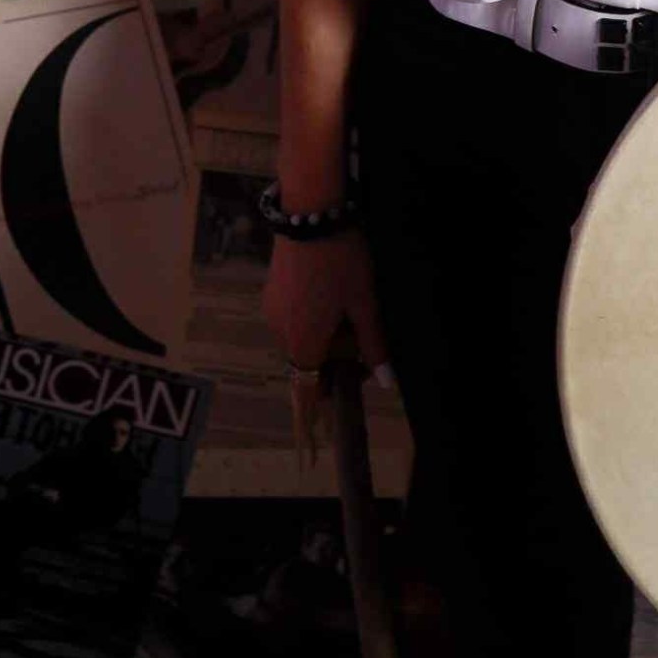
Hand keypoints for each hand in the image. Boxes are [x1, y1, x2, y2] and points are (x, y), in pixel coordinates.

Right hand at [263, 231, 389, 463]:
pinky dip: (310, 317)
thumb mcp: (364, 302)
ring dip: (321, 336)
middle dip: (330, 363)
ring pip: (299, 338)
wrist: (309, 213)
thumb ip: (373, 343)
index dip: (310, 419)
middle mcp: (281, 331)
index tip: (312, 444)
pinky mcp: (271, 291)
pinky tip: (330, 291)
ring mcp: (272, 310)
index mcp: (304, 342)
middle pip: (306, 363)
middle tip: (360, 343)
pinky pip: (291, 317)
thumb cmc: (341, 260)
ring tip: (348, 308)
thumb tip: (385, 381)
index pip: (305, 392)